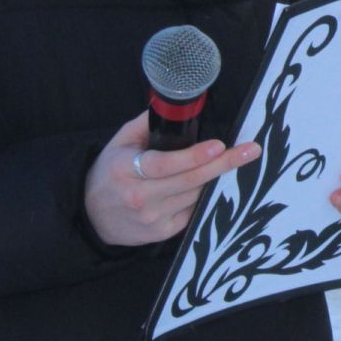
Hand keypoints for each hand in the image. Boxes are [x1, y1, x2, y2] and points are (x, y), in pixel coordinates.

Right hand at [84, 112, 261, 246]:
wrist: (90, 216)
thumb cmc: (110, 172)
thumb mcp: (119, 143)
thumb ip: (145, 123)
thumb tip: (175, 107)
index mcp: (127, 170)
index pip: (165, 164)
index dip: (193, 157)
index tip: (218, 146)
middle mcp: (140, 197)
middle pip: (190, 181)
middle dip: (223, 165)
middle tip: (250, 150)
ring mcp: (152, 218)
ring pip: (195, 195)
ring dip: (214, 178)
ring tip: (234, 160)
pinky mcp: (162, 233)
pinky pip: (193, 211)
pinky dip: (202, 195)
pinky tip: (208, 183)